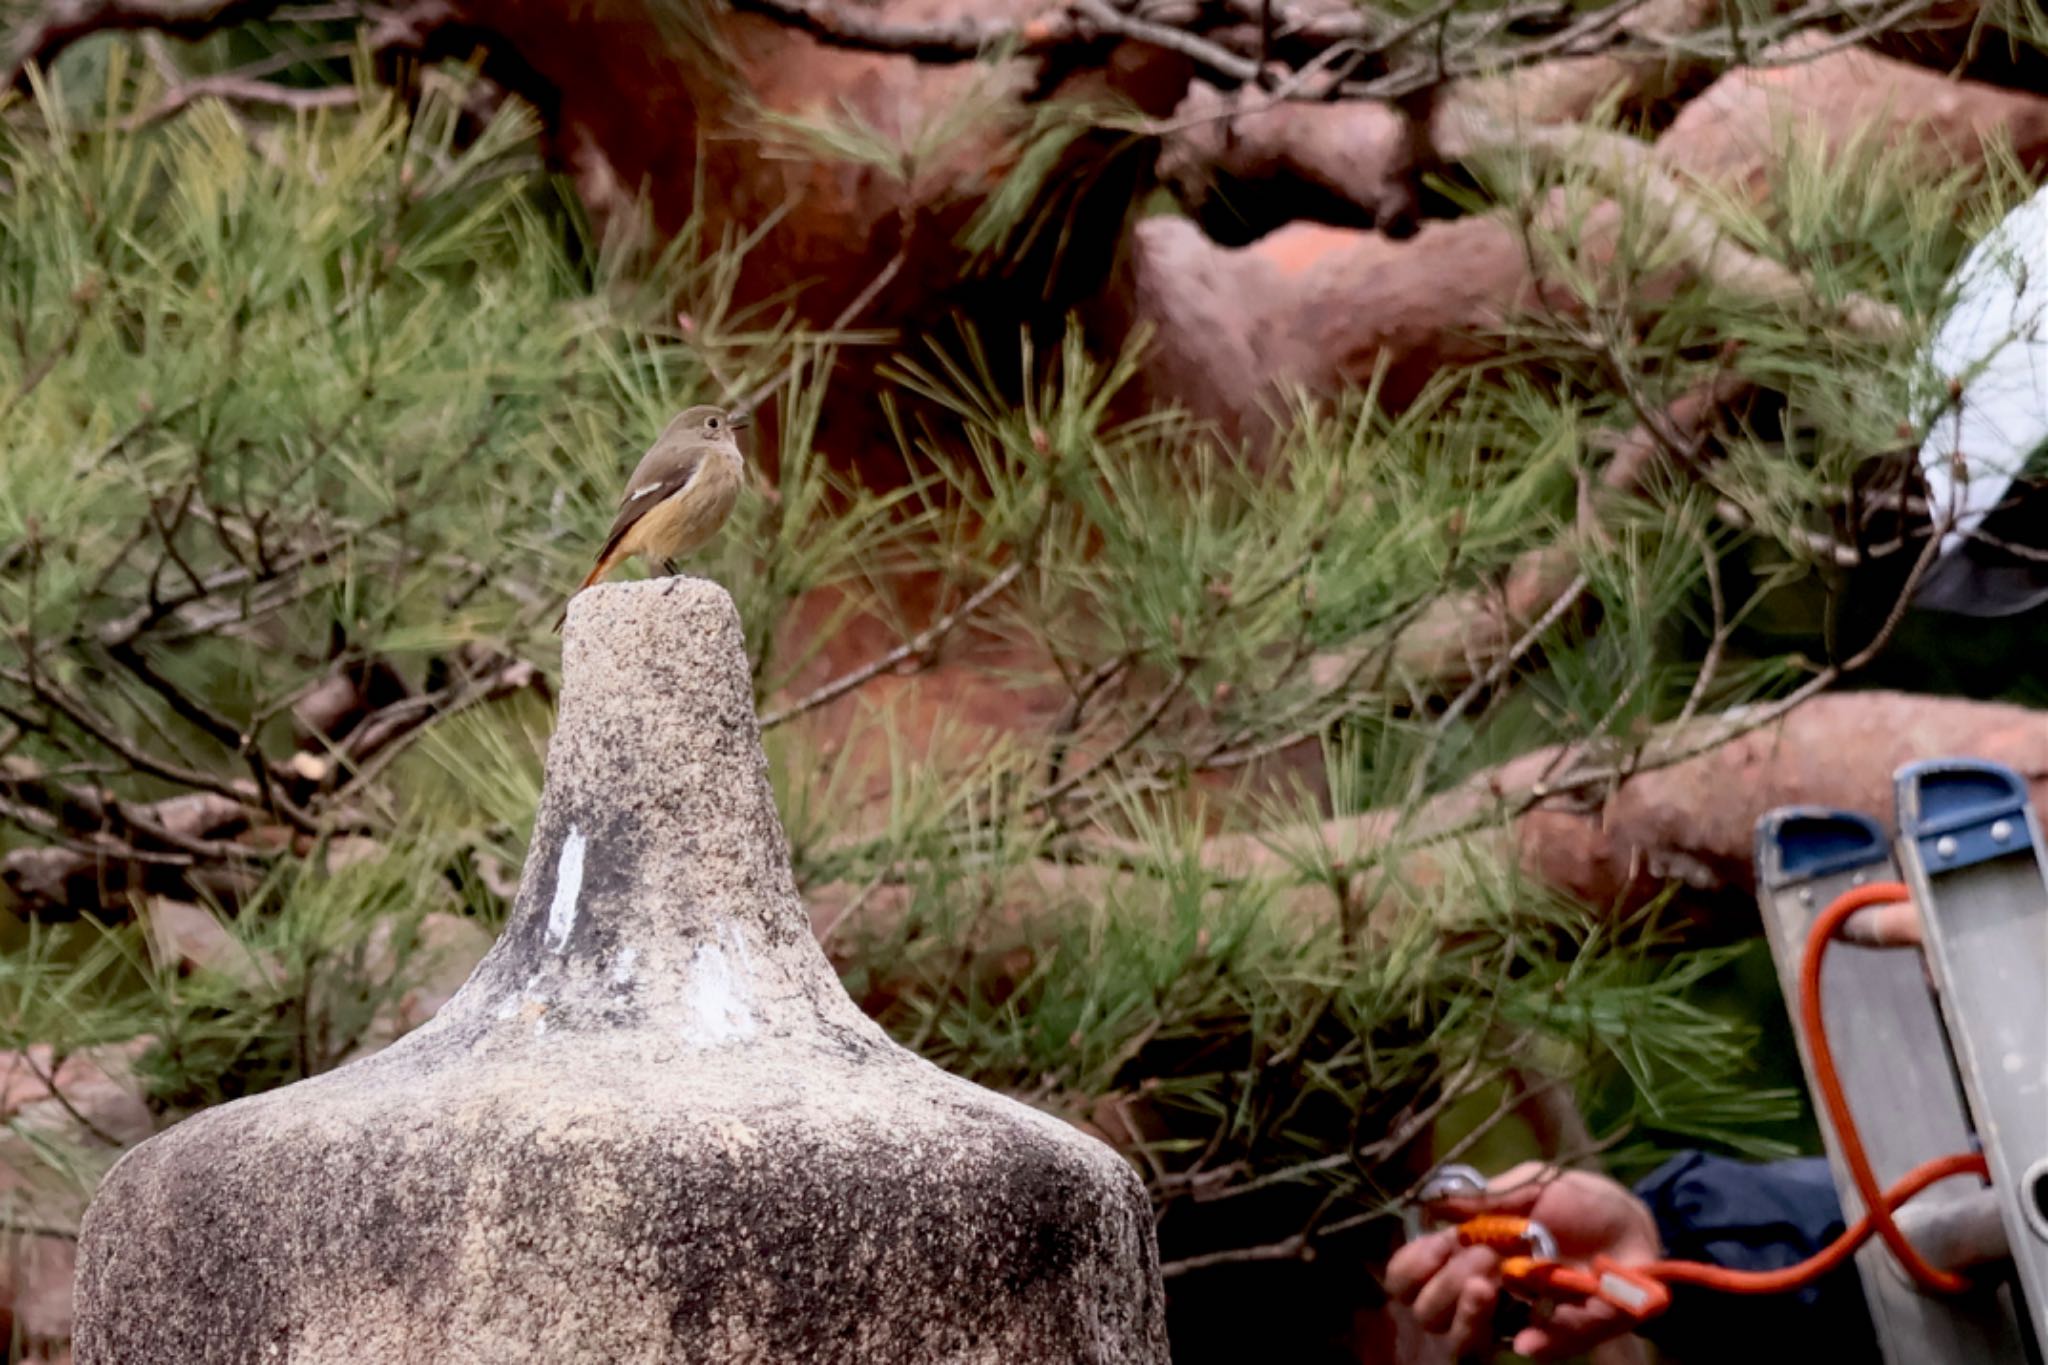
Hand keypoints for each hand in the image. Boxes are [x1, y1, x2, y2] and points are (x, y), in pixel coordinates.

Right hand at [1385, 1161, 1662, 1360]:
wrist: (1637, 1223)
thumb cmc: (1578, 1200)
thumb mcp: (1529, 1185)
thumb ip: (1482, 1197)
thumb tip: (1426, 1203)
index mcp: (1466, 1251)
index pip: (1409, 1276)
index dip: (1411, 1266)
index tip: (1437, 1244)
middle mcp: (1482, 1290)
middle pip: (1429, 1313)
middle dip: (1443, 1284)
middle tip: (1482, 1256)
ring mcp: (1519, 1318)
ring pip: (1464, 1345)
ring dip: (1466, 1317)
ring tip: (1486, 1287)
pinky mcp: (1562, 1336)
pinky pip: (1537, 1351)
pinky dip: (1532, 1344)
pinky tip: (1527, 1338)